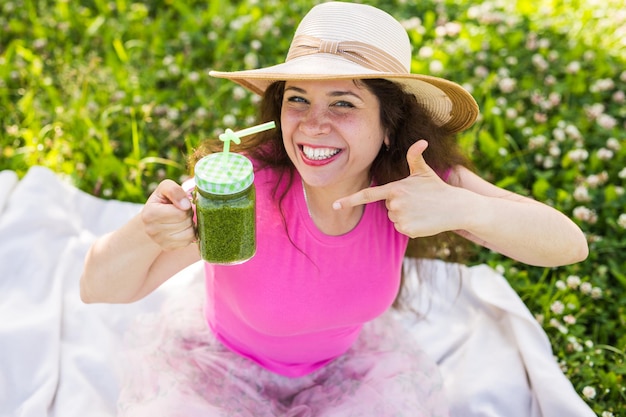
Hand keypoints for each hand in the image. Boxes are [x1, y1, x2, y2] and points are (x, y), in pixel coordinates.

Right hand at [141, 179, 195, 249]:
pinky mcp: (168, 248)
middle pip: (185, 223)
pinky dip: (190, 234)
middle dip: (189, 216)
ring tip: (183, 219)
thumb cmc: (163, 199)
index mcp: (150, 214)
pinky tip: (183, 228)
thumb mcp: (166, 187)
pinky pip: (188, 242)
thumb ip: (174, 190)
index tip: (182, 204)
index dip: (186, 207)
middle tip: (183, 212)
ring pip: (189, 234)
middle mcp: (151, 230)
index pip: (180, 213)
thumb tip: (185, 205)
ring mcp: (159, 241)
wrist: (154, 216)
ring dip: (190, 225)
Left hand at [333, 140, 463, 237]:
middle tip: (416, 201)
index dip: (350, 200)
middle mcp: (395, 203)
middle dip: (398, 204)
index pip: (367, 194)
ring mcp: (400, 217)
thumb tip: (422, 141)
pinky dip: (410, 225)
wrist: (455, 207)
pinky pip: (401, 228)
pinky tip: (422, 219)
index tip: (335, 205)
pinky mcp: (407, 230)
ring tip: (421, 209)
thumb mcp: (424, 172)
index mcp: (395, 188)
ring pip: (394, 218)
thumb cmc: (437, 188)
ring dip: (404, 215)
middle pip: (387, 206)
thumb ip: (415, 157)